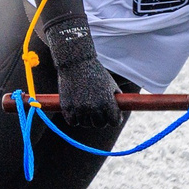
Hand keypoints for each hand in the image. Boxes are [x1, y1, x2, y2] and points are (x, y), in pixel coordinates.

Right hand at [40, 21, 121, 138]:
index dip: (115, 119)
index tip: (113, 116)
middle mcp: (94, 108)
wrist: (76, 63)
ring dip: (87, 118)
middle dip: (101, 119)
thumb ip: (116, 99)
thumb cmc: (95, 72)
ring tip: (86, 107)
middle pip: (100, 125)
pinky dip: (75, 119)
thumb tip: (121, 110)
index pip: (114, 122)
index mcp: (107, 102)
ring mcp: (80, 109)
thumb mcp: (111, 84)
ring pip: (86, 123)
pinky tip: (77, 110)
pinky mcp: (67, 108)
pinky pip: (73, 122)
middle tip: (98, 112)